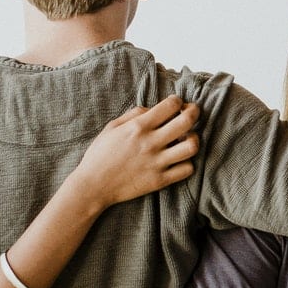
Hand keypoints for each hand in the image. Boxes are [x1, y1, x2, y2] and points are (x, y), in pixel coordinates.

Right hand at [69, 95, 201, 208]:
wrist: (93, 185)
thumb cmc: (100, 154)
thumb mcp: (112, 127)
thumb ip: (134, 114)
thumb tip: (154, 109)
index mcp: (138, 127)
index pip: (170, 106)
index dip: (178, 101)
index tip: (177, 103)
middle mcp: (150, 143)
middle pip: (186, 122)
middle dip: (194, 112)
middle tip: (193, 112)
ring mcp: (157, 162)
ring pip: (191, 147)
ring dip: (194, 139)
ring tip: (188, 138)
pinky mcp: (160, 180)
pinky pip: (187, 169)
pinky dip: (188, 162)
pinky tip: (180, 159)